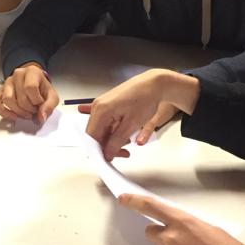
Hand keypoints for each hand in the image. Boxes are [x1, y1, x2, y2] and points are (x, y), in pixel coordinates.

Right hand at [0, 63, 58, 123]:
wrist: (35, 83)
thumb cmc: (42, 88)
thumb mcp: (52, 96)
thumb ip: (49, 106)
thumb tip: (41, 116)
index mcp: (32, 72)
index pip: (31, 88)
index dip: (36, 101)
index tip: (40, 104)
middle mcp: (18, 75)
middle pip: (20, 97)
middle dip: (29, 110)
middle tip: (34, 111)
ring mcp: (7, 82)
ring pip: (7, 100)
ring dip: (18, 112)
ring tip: (25, 113)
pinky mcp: (0, 91)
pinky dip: (3, 112)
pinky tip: (13, 116)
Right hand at [82, 70, 197, 160]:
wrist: (153, 84)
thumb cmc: (144, 100)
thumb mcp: (131, 125)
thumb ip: (116, 141)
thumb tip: (106, 154)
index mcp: (100, 110)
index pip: (91, 137)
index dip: (99, 151)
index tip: (109, 160)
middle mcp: (98, 106)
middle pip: (95, 133)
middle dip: (108, 146)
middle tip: (124, 153)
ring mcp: (102, 105)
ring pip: (102, 129)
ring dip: (113, 139)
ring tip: (129, 142)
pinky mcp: (108, 105)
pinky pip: (106, 122)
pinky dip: (114, 131)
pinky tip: (124, 135)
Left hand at [119, 193, 243, 244]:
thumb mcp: (207, 229)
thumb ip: (185, 227)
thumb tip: (174, 229)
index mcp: (183, 222)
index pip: (151, 207)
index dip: (134, 202)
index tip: (123, 199)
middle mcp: (171, 239)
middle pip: (150, 232)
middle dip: (160, 236)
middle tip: (178, 244)